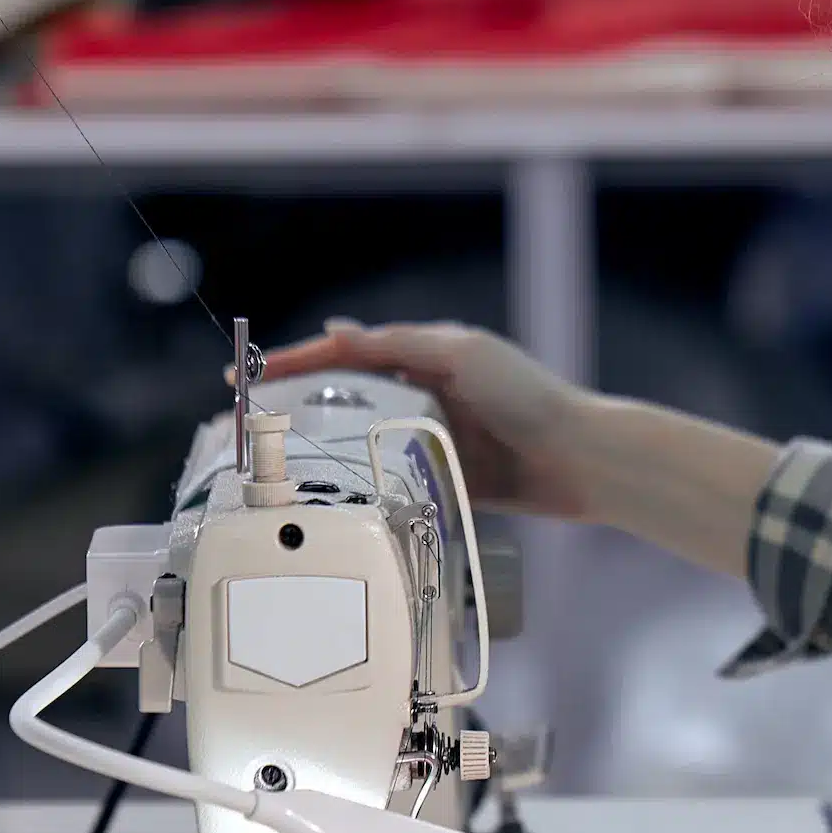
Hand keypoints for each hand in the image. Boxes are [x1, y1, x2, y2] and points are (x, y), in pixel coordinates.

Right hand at [250, 319, 597, 519]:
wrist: (587, 460)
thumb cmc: (529, 398)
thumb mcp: (462, 355)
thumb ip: (400, 345)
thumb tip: (338, 331)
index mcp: (431, 356)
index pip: (348, 355)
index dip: (296, 362)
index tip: (243, 375)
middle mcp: (433, 394)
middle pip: (354, 398)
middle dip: (301, 409)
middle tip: (250, 427)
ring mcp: (444, 439)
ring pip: (373, 442)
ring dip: (332, 452)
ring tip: (279, 467)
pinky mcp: (458, 480)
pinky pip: (404, 481)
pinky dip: (374, 487)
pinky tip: (340, 501)